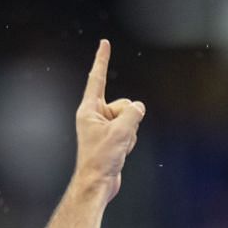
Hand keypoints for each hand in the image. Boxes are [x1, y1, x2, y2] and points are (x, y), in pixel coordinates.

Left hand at [74, 38, 144, 203]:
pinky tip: (120, 153)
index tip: (104, 43)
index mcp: (89, 110)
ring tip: (116, 148)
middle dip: (128, 119)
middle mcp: (95, 116)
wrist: (97, 184)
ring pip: (129, 119)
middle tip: (118, 138)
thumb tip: (138, 107)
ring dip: (129, 133)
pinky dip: (129, 141)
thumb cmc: (101, 159)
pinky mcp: (111, 138)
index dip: (102, 59)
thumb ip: (133, 113)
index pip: (97, 78)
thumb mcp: (121, 132)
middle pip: (123, 104)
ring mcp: (104, 127)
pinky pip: (129, 132)